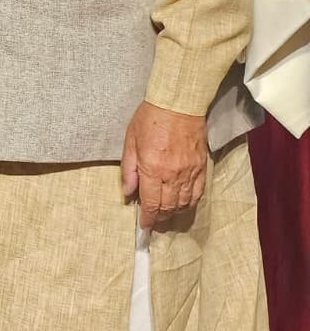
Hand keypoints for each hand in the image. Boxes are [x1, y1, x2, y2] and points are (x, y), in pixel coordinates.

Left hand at [121, 101, 208, 228]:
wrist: (179, 104)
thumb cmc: (150, 119)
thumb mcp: (130, 141)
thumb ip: (128, 169)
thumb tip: (128, 192)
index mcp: (152, 168)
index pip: (152, 203)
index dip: (148, 218)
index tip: (145, 226)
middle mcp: (173, 174)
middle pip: (169, 207)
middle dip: (161, 218)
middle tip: (154, 222)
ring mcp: (190, 172)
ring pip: (184, 203)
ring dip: (175, 213)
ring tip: (166, 216)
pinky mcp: (201, 168)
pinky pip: (198, 193)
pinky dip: (190, 203)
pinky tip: (183, 205)